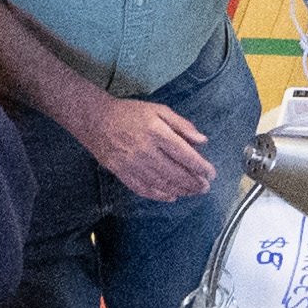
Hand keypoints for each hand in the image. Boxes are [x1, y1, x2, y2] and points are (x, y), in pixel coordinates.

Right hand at [74, 96, 215, 200]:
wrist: (96, 121)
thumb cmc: (131, 113)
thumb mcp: (159, 110)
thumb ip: (182, 125)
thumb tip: (203, 141)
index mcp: (156, 133)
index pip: (184, 154)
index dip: (200, 166)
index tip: (211, 174)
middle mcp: (145, 151)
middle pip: (175, 173)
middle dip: (193, 183)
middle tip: (205, 187)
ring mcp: (133, 165)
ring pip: (161, 184)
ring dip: (180, 190)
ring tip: (193, 192)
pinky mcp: (122, 173)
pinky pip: (144, 189)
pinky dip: (159, 195)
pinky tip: (171, 196)